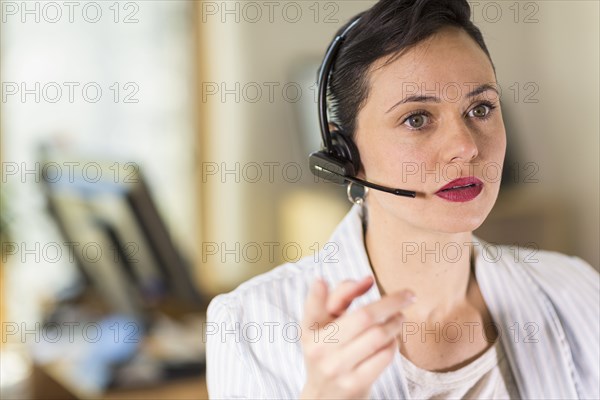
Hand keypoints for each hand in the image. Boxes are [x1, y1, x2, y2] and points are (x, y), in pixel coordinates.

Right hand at [299, 276, 415, 398]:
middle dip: (391, 302)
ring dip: (396, 322)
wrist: (325, 398)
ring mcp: (337, 368)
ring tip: (400, 317)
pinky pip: (384, 356)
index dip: (320, 293)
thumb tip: (368, 280)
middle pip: (364, 317)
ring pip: (378, 335)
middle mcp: (320, 349)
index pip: (313, 307)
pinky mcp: (355, 384)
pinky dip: (393, 343)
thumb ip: (341, 298)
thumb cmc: (329, 351)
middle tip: (408, 295)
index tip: (331, 279)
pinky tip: (392, 339)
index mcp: (310, 330)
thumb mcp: (325, 326)